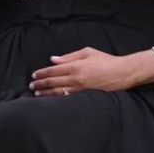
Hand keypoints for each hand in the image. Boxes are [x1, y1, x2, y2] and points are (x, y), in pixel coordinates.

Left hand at [28, 47, 150, 96]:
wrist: (122, 73)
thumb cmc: (105, 60)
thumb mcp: (87, 52)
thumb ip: (69, 56)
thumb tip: (53, 60)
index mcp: (76, 66)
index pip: (53, 70)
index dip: (42, 73)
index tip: (33, 75)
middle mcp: (76, 78)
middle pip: (53, 82)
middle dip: (41, 84)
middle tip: (31, 86)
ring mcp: (81, 88)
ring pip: (59, 92)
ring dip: (46, 93)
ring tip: (37, 94)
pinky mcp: (86, 95)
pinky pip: (68, 97)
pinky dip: (58, 98)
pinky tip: (51, 99)